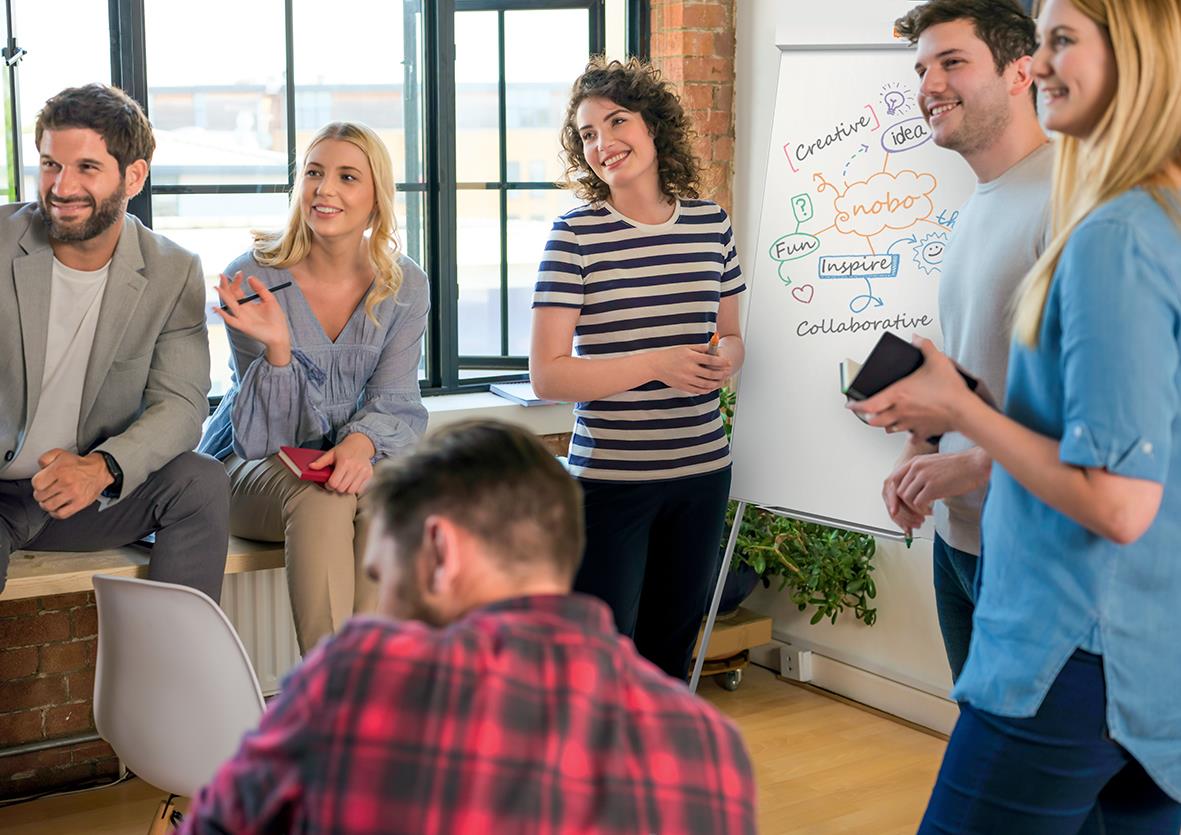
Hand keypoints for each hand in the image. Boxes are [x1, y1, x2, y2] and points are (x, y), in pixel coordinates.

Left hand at [31, 449, 112, 518]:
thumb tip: (39, 468)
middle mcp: (67, 482)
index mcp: (60, 470)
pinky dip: (55, 513)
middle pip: (40, 496)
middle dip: (40, 494)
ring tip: (49, 499)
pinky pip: (61, 514)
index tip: (41, 483)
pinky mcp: (80, 503)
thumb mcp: (60, 453)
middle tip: (45, 491)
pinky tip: (56, 507)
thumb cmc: (78, 465)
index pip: (36, 483)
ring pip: (48, 506)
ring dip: (45, 504)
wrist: (99, 471)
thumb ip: (45, 458)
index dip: (36, 483)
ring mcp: (74, 494)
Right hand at [213, 272, 291, 365]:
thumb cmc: (276, 319)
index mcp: (248, 304)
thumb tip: (250, 277)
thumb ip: (260, 288)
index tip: (240, 273)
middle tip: (222, 275)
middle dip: (226, 286)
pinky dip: (223, 314)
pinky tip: (217, 308)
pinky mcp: (242, 326)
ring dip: (222, 296)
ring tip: (216, 287)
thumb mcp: (270, 300)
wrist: (280, 335)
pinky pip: (230, 320)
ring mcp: (241, 318)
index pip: (237, 290)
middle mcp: (242, 310)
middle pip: (230, 296)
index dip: (236, 281)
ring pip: (229, 305)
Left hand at [312, 433, 375, 494]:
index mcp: (344, 462)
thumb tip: (311, 467)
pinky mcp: (369, 474)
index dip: (329, 485)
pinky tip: (351, 482)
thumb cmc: (345, 450)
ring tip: (343, 482)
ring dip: (345, 489)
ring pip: (351, 491)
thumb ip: (321, 462)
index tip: (328, 483)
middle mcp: (355, 467)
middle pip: (342, 488)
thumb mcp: (331, 453)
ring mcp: (363, 471)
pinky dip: (354, 488)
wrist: (361, 445)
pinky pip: (360, 489)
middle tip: (335, 482)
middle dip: (336, 488)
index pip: (334, 483)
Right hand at [649, 345, 732, 394]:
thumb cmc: (671, 355)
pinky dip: (707, 389)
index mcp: (691, 357)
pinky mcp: (683, 387)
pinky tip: (711, 387)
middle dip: (722, 373)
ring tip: (721, 380)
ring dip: (717, 383)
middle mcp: (689, 369)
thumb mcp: (686, 348)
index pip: (711, 360)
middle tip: (727, 372)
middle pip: (711, 373)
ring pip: (707, 384)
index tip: (728, 362)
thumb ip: (701, 349)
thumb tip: (715, 350)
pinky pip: (699, 390)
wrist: (656, 365)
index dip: (722, 362)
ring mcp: (686, 379)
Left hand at [847, 336, 973, 438]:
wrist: (965, 411)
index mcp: (897, 395)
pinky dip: (908, 433)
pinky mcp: (922, 431)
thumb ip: (924, 346)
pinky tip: (911, 429)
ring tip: (886, 418)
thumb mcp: (936, 360)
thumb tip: (916, 337)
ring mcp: (910, 423)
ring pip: (889, 429)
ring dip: (885, 424)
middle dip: (868, 416)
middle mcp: (900, 411)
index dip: (856, 405)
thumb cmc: (949, 388)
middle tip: (867, 412)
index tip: (850, 404)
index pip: (868, 404)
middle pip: (874, 420)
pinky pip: (911, 436)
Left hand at [895, 448, 990, 512]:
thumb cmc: (960, 466)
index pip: (894, 478)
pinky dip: (922, 511)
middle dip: (905, 505)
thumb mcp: (933, 464)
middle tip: (915, 511)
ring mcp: (923, 476)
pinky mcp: (932, 487)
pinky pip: (918, 503)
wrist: (976, 464)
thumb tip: (912, 489)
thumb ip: (920, 473)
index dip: (894, 493)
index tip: (897, 504)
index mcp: (915, 461)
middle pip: (898, 491)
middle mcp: (916, 467)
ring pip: (907, 498)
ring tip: (924, 512)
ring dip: (914, 509)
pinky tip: (930, 511)